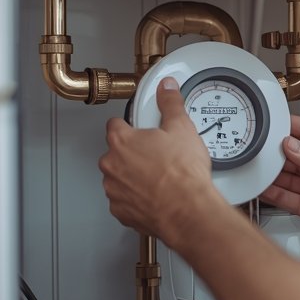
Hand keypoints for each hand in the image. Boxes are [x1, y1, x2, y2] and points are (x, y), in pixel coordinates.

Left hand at [100, 76, 221, 239]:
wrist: (187, 211)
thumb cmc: (182, 175)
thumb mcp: (182, 128)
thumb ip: (170, 104)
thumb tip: (167, 88)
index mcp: (122, 141)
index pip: (115, 124)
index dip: (130, 126)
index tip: (141, 129)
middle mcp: (112, 165)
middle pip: (117, 153)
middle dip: (133, 154)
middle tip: (157, 156)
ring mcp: (114, 190)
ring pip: (120, 178)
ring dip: (133, 177)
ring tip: (159, 178)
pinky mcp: (122, 212)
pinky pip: (126, 201)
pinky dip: (137, 199)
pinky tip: (156, 196)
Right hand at [259, 116, 299, 254]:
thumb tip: (293, 146)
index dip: (287, 128)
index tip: (268, 125)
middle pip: (295, 158)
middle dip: (276, 154)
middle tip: (258, 151)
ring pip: (292, 180)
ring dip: (275, 175)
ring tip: (258, 170)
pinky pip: (295, 202)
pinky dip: (279, 196)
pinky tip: (267, 190)